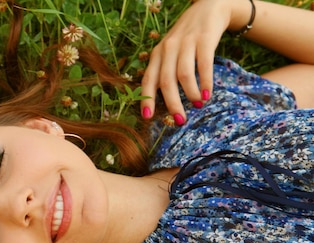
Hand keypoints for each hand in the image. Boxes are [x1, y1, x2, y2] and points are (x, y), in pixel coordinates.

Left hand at [140, 0, 236, 122]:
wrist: (209, 8)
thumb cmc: (187, 38)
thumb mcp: (170, 51)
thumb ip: (165, 71)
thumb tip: (164, 102)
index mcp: (157, 54)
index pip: (148, 79)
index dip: (147, 98)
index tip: (148, 117)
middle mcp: (168, 48)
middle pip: (166, 81)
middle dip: (172, 103)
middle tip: (179, 119)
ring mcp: (186, 43)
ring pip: (183, 74)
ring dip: (190, 94)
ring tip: (197, 104)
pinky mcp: (204, 39)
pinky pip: (203, 65)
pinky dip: (205, 82)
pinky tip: (207, 94)